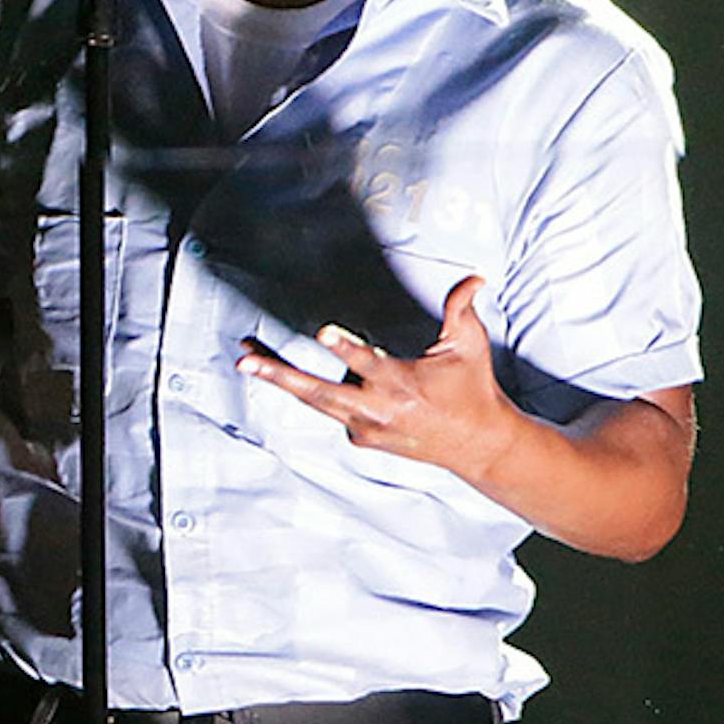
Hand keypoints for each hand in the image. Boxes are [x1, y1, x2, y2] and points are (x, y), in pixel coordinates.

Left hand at [236, 275, 518, 480]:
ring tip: (247, 358)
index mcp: (402, 384)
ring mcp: (366, 426)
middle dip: (280, 375)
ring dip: (280, 379)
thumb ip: (461, 309)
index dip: (346, 348)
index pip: (369, 363)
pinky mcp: (362, 436)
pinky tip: (291, 374)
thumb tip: (475, 278)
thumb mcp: (470, 346)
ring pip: (315, 401)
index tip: (322, 331)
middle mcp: (377, 409)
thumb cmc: (472, 390)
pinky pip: (332, 409)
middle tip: (246, 360)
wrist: (477, 445)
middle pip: (319, 392)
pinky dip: (315, 393)